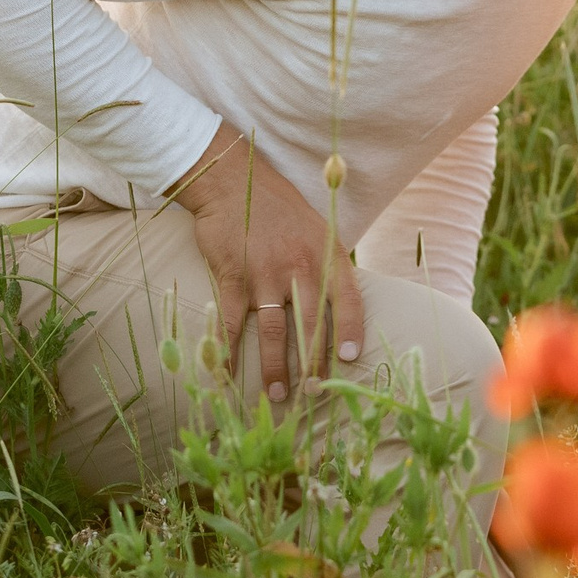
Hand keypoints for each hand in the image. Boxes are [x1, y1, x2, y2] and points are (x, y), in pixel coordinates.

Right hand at [167, 128, 362, 401]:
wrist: (233, 181)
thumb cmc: (278, 208)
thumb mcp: (316, 227)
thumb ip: (327, 264)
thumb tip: (342, 304)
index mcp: (326, 253)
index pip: (349, 299)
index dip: (351, 331)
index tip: (350, 361)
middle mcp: (300, 266)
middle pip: (313, 325)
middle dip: (314, 365)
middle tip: (315, 394)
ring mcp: (265, 274)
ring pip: (275, 333)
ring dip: (276, 369)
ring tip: (278, 395)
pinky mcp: (233, 278)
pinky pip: (232, 324)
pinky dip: (228, 353)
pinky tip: (227, 375)